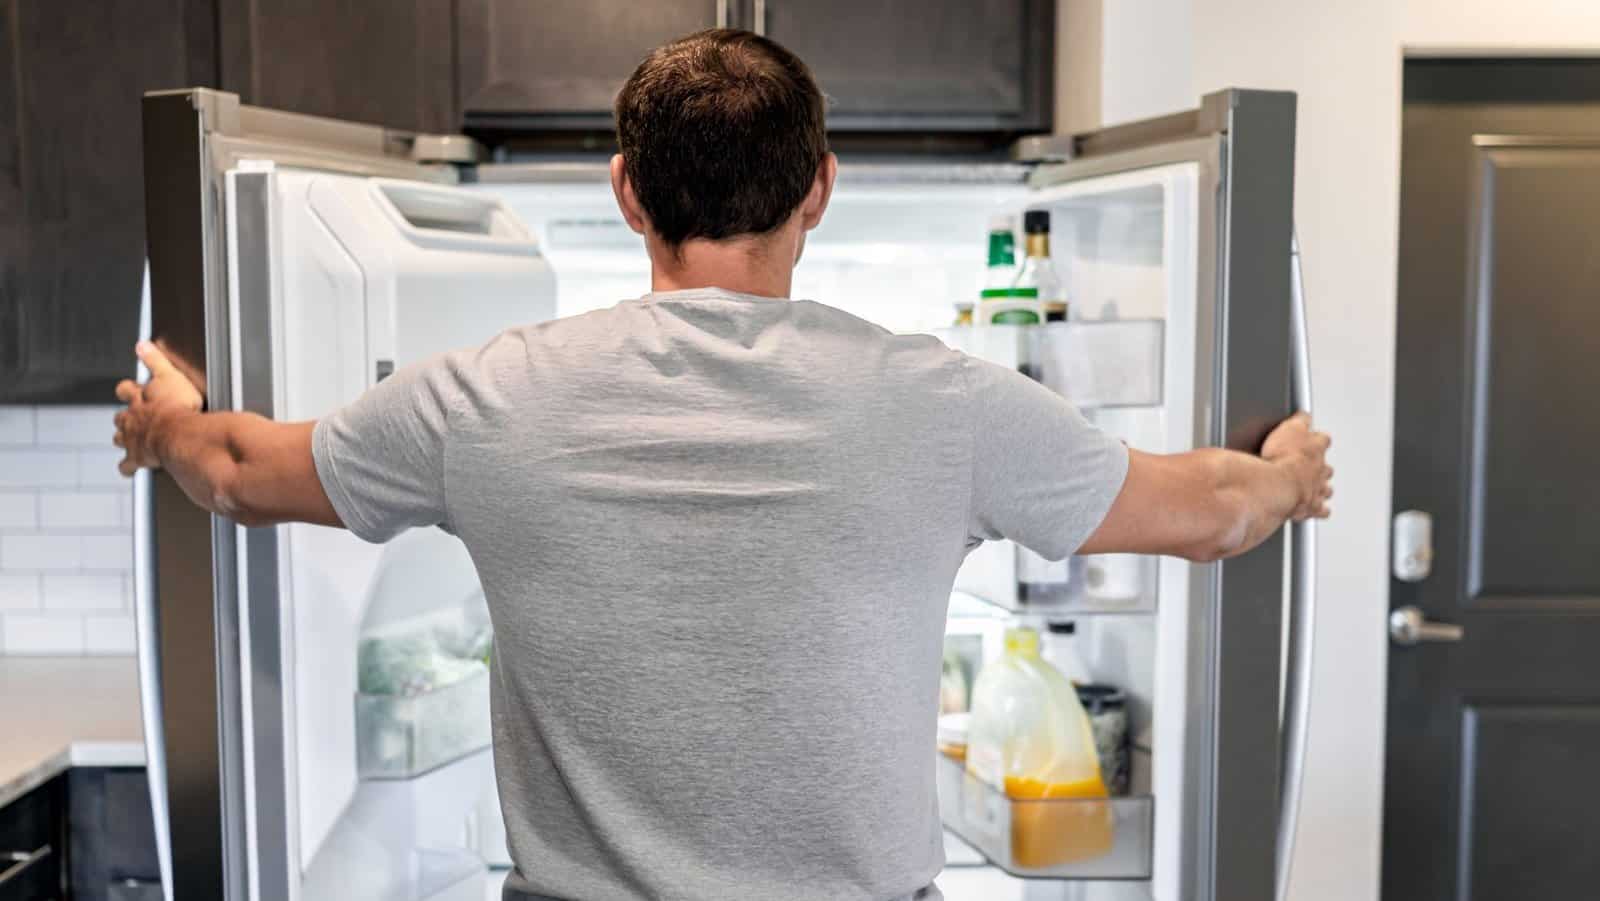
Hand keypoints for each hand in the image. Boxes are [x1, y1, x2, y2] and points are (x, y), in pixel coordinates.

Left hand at [113, 342, 203, 475]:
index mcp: (140, 398)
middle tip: (128, 418)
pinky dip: (127, 467)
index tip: (129, 390)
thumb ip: (154, 360)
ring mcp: (133, 438)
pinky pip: (127, 465)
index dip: (127, 390)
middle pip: (120, 416)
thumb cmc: (178, 407)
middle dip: (124, 417)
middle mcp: (133, 418)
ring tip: (127, 442)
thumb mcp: (168, 376)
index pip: (126, 390)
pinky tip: (129, 469)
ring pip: (120, 438)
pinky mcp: (136, 457)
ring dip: (123, 439)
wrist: (179, 434)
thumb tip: (142, 344)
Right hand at [1262, 412, 1332, 520]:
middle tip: (1310, 467)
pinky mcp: (1311, 506)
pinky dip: (1320, 510)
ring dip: (1322, 488)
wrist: (1276, 486)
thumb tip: (1305, 414)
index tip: (1312, 438)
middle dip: (1320, 467)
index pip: (1322, 440)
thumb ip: (1299, 419)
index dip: (1317, 440)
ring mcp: (1316, 489)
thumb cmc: (1281, 458)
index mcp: (1316, 447)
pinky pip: (1321, 510)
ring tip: (1315, 488)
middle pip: (1326, 467)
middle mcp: (1320, 469)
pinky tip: (1316, 510)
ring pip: (1326, 489)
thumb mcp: (1288, 428)